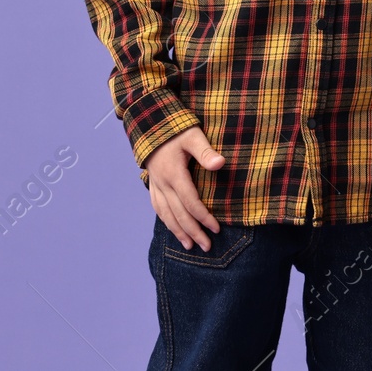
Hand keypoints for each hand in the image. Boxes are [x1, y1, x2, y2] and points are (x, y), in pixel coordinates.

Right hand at [143, 126, 224, 250]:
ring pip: (167, 214)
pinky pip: (158, 207)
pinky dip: (167, 221)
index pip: (190, 202)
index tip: (216, 229)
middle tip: (207, 246)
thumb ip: (206, 151)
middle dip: (194, 232)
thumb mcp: (193, 135)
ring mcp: (156, 184)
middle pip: (179, 214)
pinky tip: (174, 229)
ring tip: (190, 246)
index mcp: (174, 173)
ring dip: (179, 231)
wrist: (150, 124)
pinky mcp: (153, 184)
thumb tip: (221, 164)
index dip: (204, 217)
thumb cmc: (175, 129)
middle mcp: (163, 183)